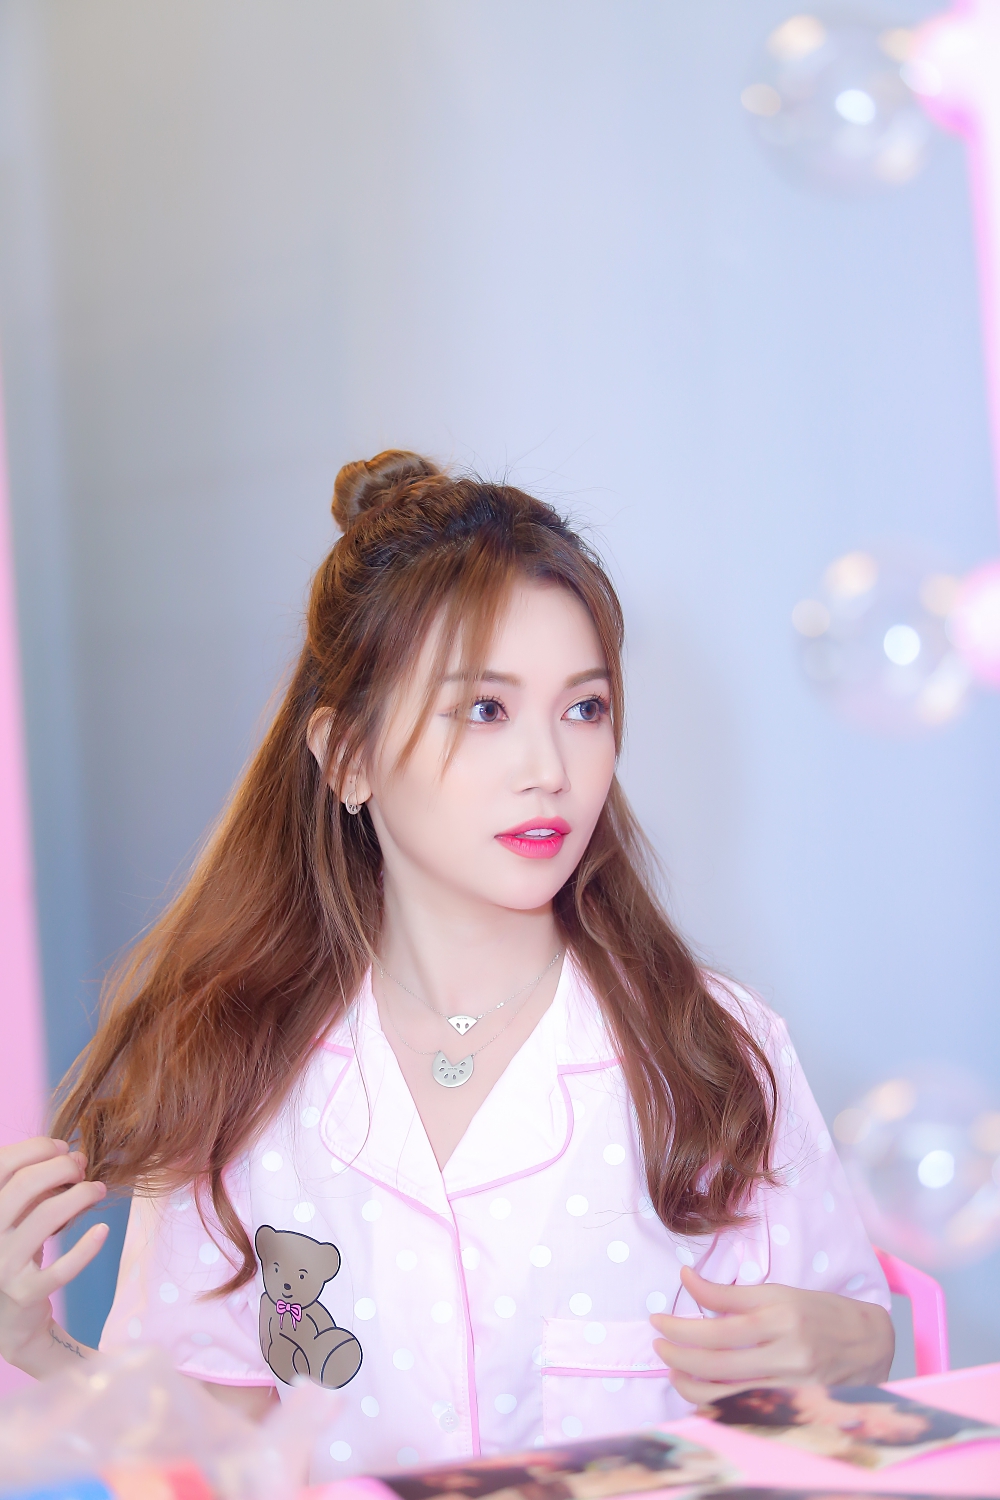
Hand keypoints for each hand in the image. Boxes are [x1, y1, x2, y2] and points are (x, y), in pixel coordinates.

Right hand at [0, 1137, 107, 1372]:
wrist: (7, 1317)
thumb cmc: (15, 1250)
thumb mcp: (14, 1216)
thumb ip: (35, 1186)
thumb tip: (75, 1155)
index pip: (3, 1164)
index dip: (36, 1148)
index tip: (62, 1148)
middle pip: (25, 1184)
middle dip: (61, 1166)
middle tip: (81, 1168)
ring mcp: (3, 1266)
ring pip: (47, 1216)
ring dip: (80, 1195)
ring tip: (98, 1190)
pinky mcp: (26, 1292)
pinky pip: (61, 1268)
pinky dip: (85, 1248)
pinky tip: (102, 1231)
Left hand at [651, 1265, 893, 1404]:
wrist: (871, 1344)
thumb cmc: (821, 1312)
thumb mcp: (780, 1292)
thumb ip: (731, 1293)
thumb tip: (687, 1279)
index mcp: (781, 1317)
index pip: (718, 1327)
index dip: (681, 1327)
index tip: (658, 1319)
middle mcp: (787, 1354)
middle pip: (717, 1364)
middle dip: (678, 1355)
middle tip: (659, 1345)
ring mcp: (792, 1386)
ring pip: (727, 1396)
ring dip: (690, 1386)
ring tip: (674, 1370)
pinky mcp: (794, 1408)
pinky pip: (745, 1411)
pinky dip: (717, 1405)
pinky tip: (702, 1392)